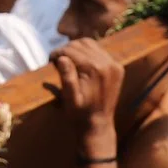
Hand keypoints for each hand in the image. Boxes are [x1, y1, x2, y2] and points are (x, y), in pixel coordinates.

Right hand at [51, 39, 123, 158]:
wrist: (98, 124)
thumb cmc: (80, 113)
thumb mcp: (69, 99)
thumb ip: (67, 78)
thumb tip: (61, 58)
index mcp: (95, 69)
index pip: (72, 50)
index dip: (58, 53)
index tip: (50, 60)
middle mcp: (108, 63)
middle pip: (82, 44)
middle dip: (66, 49)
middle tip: (57, 60)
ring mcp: (115, 64)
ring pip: (91, 44)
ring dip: (77, 48)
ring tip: (67, 59)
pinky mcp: (118, 67)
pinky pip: (100, 51)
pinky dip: (89, 52)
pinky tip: (81, 62)